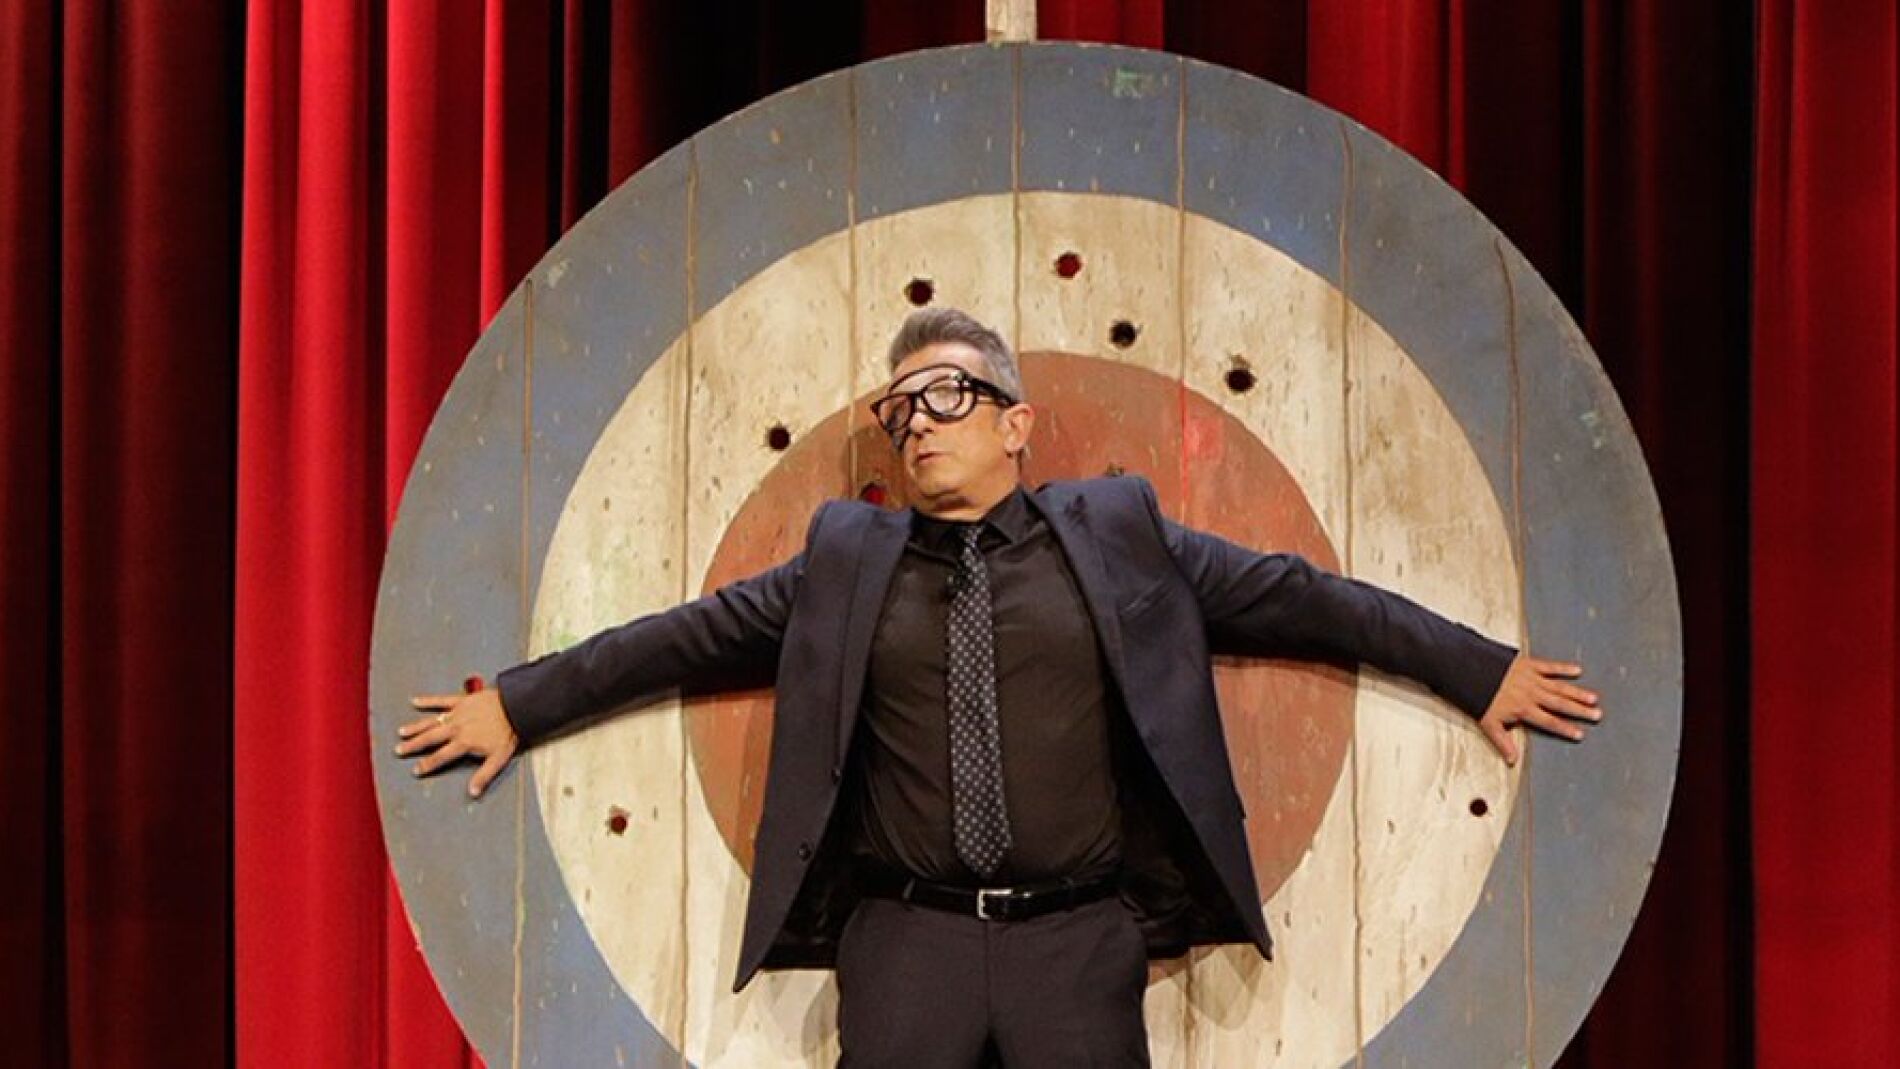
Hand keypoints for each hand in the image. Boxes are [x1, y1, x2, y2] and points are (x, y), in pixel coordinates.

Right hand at [396, 685, 519, 797]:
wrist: (515, 706)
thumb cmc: (508, 731)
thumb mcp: (498, 758)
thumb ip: (484, 775)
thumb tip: (473, 792)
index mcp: (463, 742)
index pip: (441, 756)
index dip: (427, 764)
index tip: (416, 769)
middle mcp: (456, 728)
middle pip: (429, 738)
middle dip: (413, 746)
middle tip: (399, 750)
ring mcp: (456, 713)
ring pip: (430, 721)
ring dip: (415, 727)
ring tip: (402, 732)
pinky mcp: (460, 700)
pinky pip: (440, 700)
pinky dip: (428, 700)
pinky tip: (416, 701)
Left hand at [1477, 654, 1600, 766]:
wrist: (1470, 670)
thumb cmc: (1478, 696)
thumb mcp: (1488, 723)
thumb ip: (1503, 742)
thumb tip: (1512, 760)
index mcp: (1523, 709)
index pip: (1548, 721)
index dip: (1564, 728)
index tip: (1580, 734)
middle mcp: (1531, 694)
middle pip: (1559, 704)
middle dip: (1579, 711)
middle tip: (1596, 715)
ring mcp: (1531, 678)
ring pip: (1559, 687)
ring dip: (1577, 693)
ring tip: (1593, 698)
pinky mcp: (1528, 664)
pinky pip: (1549, 666)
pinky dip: (1563, 668)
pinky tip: (1577, 670)